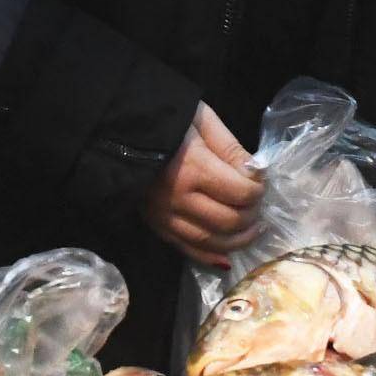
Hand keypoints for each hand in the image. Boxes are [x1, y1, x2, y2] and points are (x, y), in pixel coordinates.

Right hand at [141, 103, 263, 270]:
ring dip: (238, 240)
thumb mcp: (202, 120)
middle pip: (229, 220)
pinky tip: (228, 254)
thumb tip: (256, 174)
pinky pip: (187, 249)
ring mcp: (164, 216)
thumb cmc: (164, 119)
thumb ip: (231, 148)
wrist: (116, 130)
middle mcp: (178, 198)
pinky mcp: (155, 226)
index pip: (239, 192)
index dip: (258, 190)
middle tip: (258, 205)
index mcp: (192, 168)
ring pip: (210, 242)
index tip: (260, 182)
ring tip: (253, 230)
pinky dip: (211, 256)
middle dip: (251, 215)